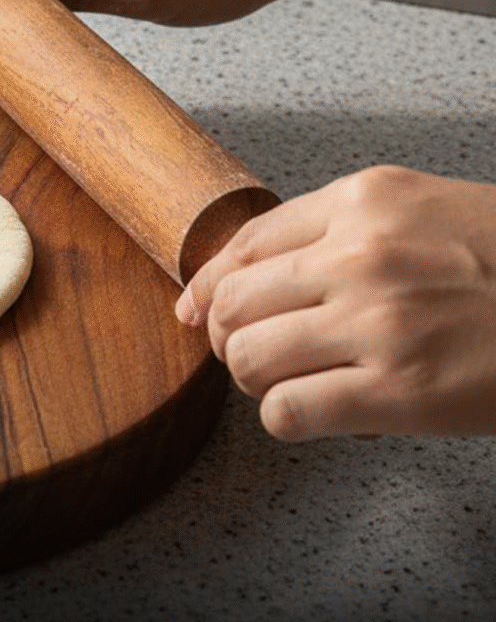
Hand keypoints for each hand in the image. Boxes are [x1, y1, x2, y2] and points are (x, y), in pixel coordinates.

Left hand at [175, 166, 495, 440]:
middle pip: (232, 304)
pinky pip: (287, 412)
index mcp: (363, 202)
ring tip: (290, 382)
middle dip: (229, 338)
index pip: (242, 245)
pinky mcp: (400, 391)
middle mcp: (360, 255)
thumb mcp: (424, 212)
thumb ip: (334, 232)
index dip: (206, 285)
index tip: (196, 310)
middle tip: (253, 354)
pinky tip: (316, 413)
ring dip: (256, 380)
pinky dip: (286, 419)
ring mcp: (379, 323)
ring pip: (247, 359)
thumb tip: (232, 280)